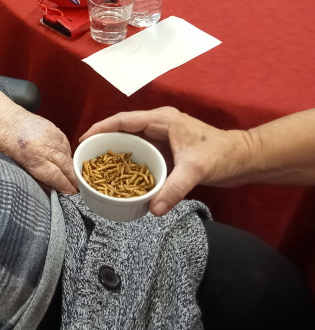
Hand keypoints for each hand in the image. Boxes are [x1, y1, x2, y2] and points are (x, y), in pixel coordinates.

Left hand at [0, 107, 77, 193]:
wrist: (1, 117)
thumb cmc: (1, 142)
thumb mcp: (15, 165)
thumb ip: (35, 177)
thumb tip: (51, 189)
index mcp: (34, 158)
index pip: (56, 177)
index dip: (66, 187)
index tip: (72, 193)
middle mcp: (46, 146)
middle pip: (66, 167)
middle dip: (73, 179)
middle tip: (78, 188)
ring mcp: (52, 136)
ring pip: (68, 155)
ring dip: (71, 166)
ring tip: (73, 176)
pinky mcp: (54, 129)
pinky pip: (66, 145)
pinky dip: (66, 154)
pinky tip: (64, 160)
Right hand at [80, 107, 251, 215]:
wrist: (245, 158)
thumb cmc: (223, 155)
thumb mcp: (195, 171)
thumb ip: (172, 189)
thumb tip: (152, 209)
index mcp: (162, 120)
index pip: (124, 120)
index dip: (102, 128)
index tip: (84, 139)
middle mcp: (159, 124)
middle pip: (123, 128)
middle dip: (104, 140)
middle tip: (86, 155)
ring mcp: (163, 135)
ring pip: (132, 139)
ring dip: (116, 150)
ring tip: (98, 164)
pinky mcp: (168, 147)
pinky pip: (142, 150)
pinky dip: (130, 159)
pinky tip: (122, 173)